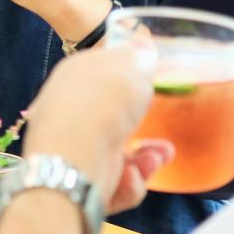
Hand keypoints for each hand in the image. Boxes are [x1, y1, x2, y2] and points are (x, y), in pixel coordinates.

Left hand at [23, 47, 171, 213]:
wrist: (74, 158)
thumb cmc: (102, 104)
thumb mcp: (129, 65)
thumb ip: (138, 57)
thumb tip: (142, 47)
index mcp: (73, 80)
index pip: (99, 77)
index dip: (125, 81)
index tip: (149, 87)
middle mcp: (70, 115)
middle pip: (113, 121)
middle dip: (145, 130)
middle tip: (163, 136)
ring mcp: (74, 151)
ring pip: (120, 157)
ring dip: (145, 161)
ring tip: (154, 160)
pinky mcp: (80, 184)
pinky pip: (114, 186)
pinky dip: (128, 185)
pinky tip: (129, 176)